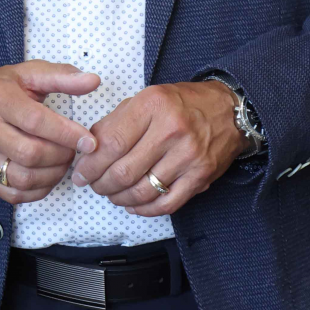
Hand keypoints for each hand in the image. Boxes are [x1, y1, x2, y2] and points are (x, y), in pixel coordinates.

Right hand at [0, 60, 98, 204]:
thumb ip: (61, 77)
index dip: (67, 134)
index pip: (36, 122)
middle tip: (75, 150)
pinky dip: (37, 191)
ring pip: (23, 178)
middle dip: (62, 156)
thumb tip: (92, 81)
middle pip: (30, 154)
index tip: (89, 141)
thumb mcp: (25, 74)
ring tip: (63, 162)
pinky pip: (13, 194)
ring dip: (52, 175)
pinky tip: (47, 177)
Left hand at [71, 80, 244, 217]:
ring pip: (142, 192)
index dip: (90, 165)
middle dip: (101, 185)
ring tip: (113, 195)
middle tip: (95, 186)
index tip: (81, 174)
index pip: (110, 144)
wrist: (228, 110)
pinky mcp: (201, 176)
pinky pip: (166, 204)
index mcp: (152, 106)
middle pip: (123, 172)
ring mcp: (189, 155)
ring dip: (120, 199)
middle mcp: (172, 130)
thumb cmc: (181, 104)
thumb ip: (116, 123)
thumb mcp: (146, 99)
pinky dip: (145, 210)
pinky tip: (134, 205)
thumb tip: (87, 152)